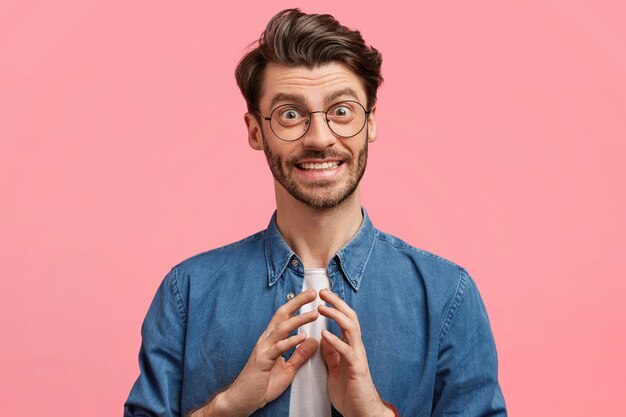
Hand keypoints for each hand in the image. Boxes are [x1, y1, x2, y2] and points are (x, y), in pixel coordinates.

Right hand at [199, 289, 318, 416]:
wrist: (243, 399)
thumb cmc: (263, 384)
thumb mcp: (287, 368)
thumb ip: (300, 354)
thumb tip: (313, 340)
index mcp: (271, 339)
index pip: (285, 316)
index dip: (297, 305)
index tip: (312, 295)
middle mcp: (266, 340)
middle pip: (281, 315)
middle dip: (297, 303)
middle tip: (312, 293)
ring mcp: (263, 349)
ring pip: (281, 329)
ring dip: (298, 320)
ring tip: (313, 314)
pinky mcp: (262, 361)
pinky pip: (277, 349)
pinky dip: (290, 342)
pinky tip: (302, 337)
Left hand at [317, 289, 394, 416]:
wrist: (360, 411)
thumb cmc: (349, 392)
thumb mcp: (335, 369)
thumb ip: (331, 353)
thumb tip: (324, 339)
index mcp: (350, 346)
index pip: (344, 319)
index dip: (334, 305)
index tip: (321, 294)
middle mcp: (356, 347)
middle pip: (349, 317)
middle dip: (336, 303)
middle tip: (322, 292)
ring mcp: (358, 356)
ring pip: (351, 328)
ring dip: (335, 316)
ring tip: (321, 308)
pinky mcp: (357, 369)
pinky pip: (347, 351)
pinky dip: (336, 341)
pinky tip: (325, 334)